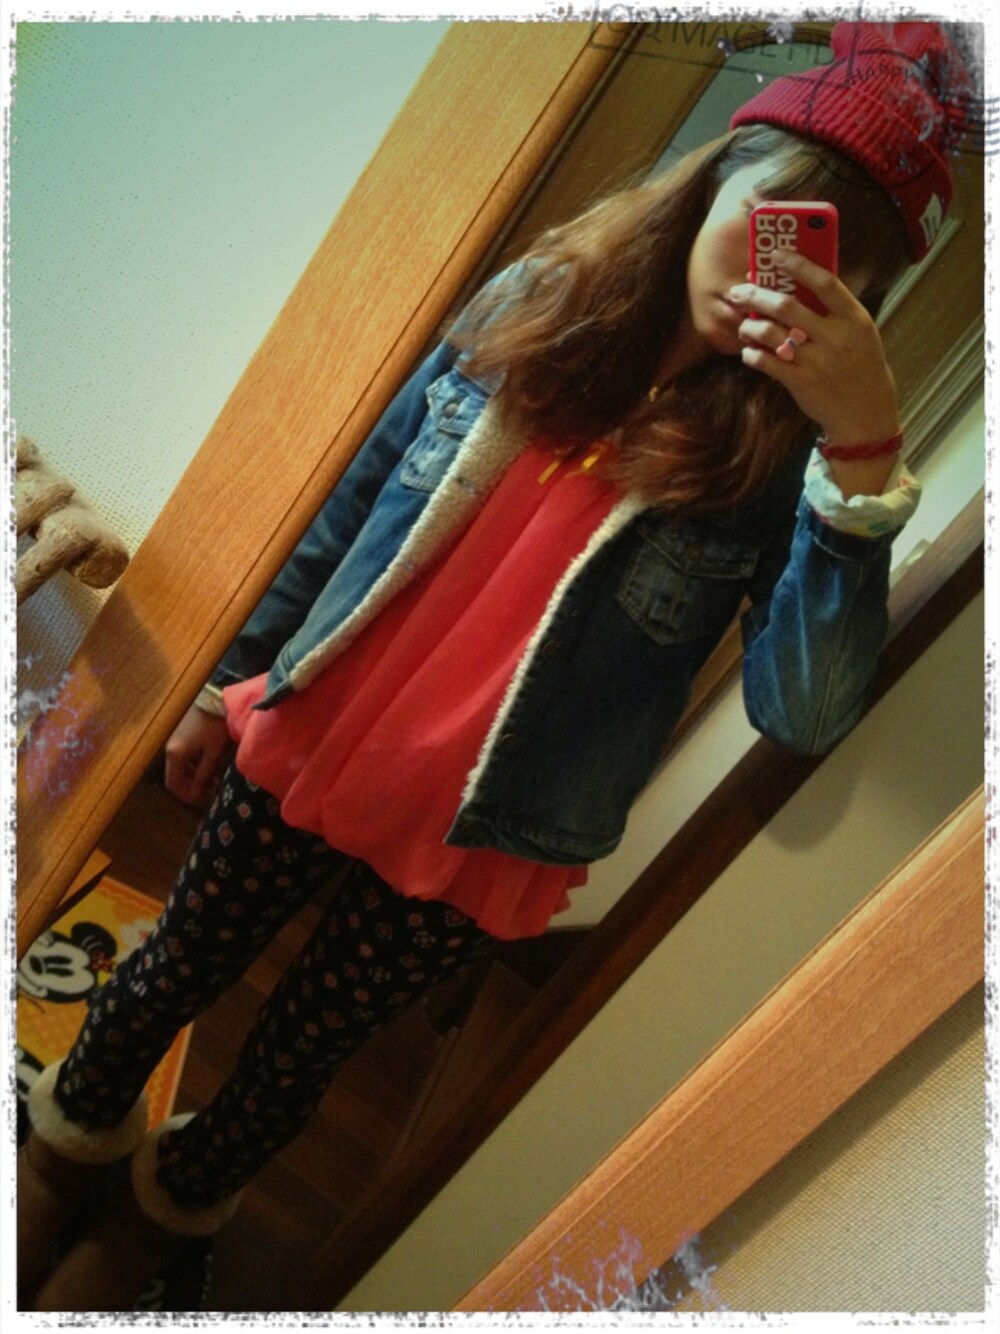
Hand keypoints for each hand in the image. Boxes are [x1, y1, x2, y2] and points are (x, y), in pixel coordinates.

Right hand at [164, 704, 231, 808]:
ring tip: (210, 781)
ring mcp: (173, 741)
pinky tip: (205, 766)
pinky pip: (181, 756)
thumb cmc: (214, 725)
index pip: (173, 784)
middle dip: (191, 788)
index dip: (186, 796)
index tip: (202, 800)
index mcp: (175, 754)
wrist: (214, 699)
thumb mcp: (213, 753)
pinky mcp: (179, 734)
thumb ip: (203, 774)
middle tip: (209, 792)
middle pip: (174, 777)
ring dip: (192, 777)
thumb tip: (197, 793)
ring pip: (178, 767)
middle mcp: (170, 749)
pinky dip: (191, 765)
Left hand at [728, 250, 900, 446]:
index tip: (776, 254)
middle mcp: (836, 336)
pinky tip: (749, 352)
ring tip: (744, 326)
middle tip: (739, 292)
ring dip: (750, 326)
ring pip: (771, 334)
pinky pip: (766, 362)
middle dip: (756, 295)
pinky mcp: (801, 383)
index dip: (798, 264)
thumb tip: (800, 281)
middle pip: (787, 306)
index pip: (825, 282)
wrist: (866, 412)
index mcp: (854, 317)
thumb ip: (835, 309)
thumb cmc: (860, 366)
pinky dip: (752, 355)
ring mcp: (818, 361)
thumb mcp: (860, 332)